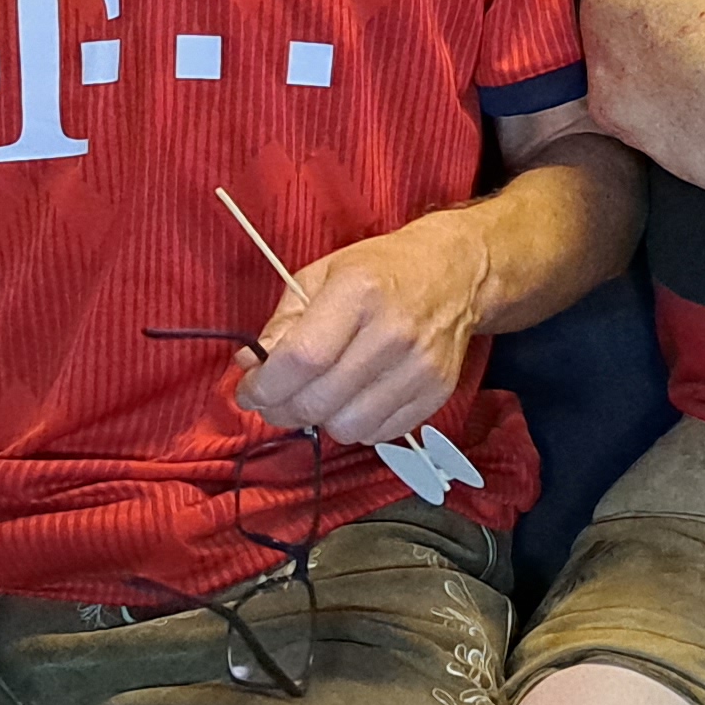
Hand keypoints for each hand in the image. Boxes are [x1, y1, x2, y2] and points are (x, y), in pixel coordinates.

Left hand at [238, 212, 491, 443]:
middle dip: (282, 410)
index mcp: (359, 292)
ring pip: (347, 427)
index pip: (301, 359)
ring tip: (319, 398)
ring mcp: (420, 366)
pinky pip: (379, 434)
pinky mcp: (437, 392)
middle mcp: (393, 332)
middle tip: (275, 400)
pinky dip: (356, 425)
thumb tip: (251, 365)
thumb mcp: (321, 276)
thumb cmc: (380, 270)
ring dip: (322, 420)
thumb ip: (283, 322)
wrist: (455, 274)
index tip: (249, 390)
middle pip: (320, 401)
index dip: (264, 386)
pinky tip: (354, 399)